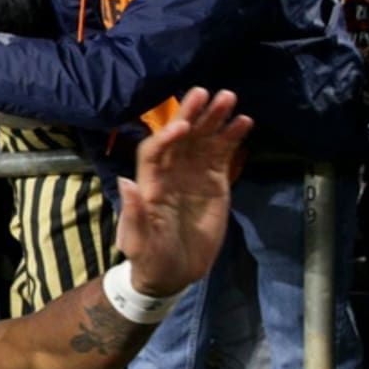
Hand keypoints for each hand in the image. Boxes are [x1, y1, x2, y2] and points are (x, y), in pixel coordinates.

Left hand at [117, 87, 251, 296]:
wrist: (173, 275)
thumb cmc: (150, 260)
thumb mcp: (138, 244)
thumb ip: (134, 216)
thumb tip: (125, 183)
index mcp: (150, 185)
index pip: (155, 152)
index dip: (166, 137)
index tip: (183, 125)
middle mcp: (171, 174)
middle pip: (180, 137)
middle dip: (191, 114)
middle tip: (206, 92)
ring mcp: (193, 176)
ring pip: (203, 140)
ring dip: (215, 119)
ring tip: (229, 98)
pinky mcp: (214, 182)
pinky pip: (222, 154)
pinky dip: (232, 137)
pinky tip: (244, 121)